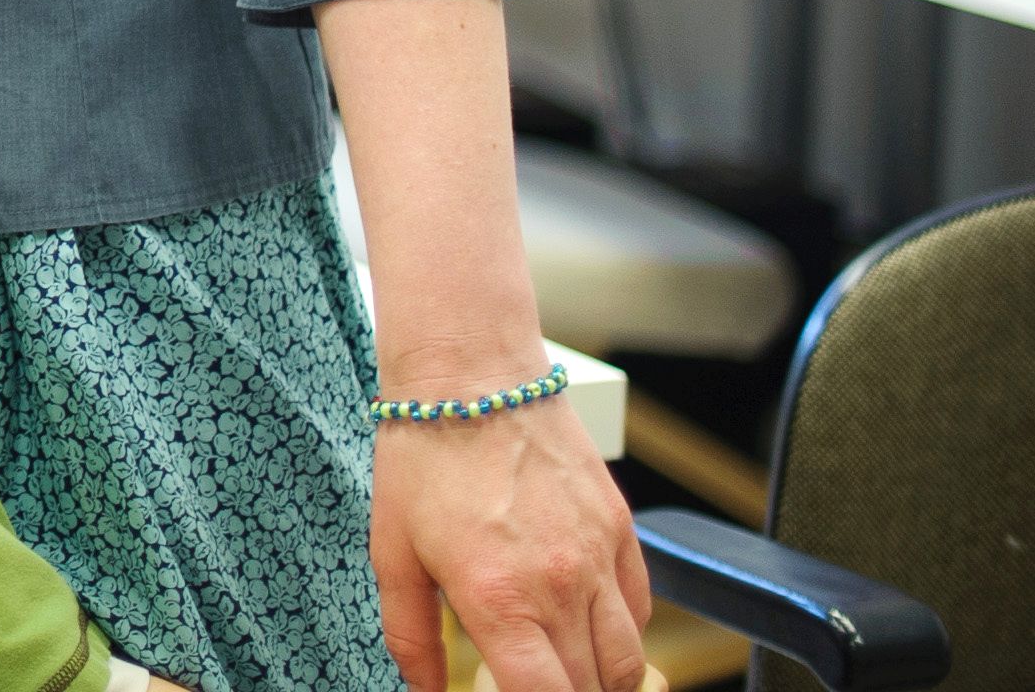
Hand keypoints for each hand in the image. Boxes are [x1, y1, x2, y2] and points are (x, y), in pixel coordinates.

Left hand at [370, 399, 650, 691]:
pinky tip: (587, 628)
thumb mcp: (393, 553)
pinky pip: (641, 609)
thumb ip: (410, 636)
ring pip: (627, 660)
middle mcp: (561, 585)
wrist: (473, 375)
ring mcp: (599, 558)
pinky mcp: (621, 530)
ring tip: (563, 673)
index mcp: (500, 598)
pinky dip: (622, 633)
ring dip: (600, 680)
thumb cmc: (423, 457)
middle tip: (529, 680)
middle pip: (589, 687)